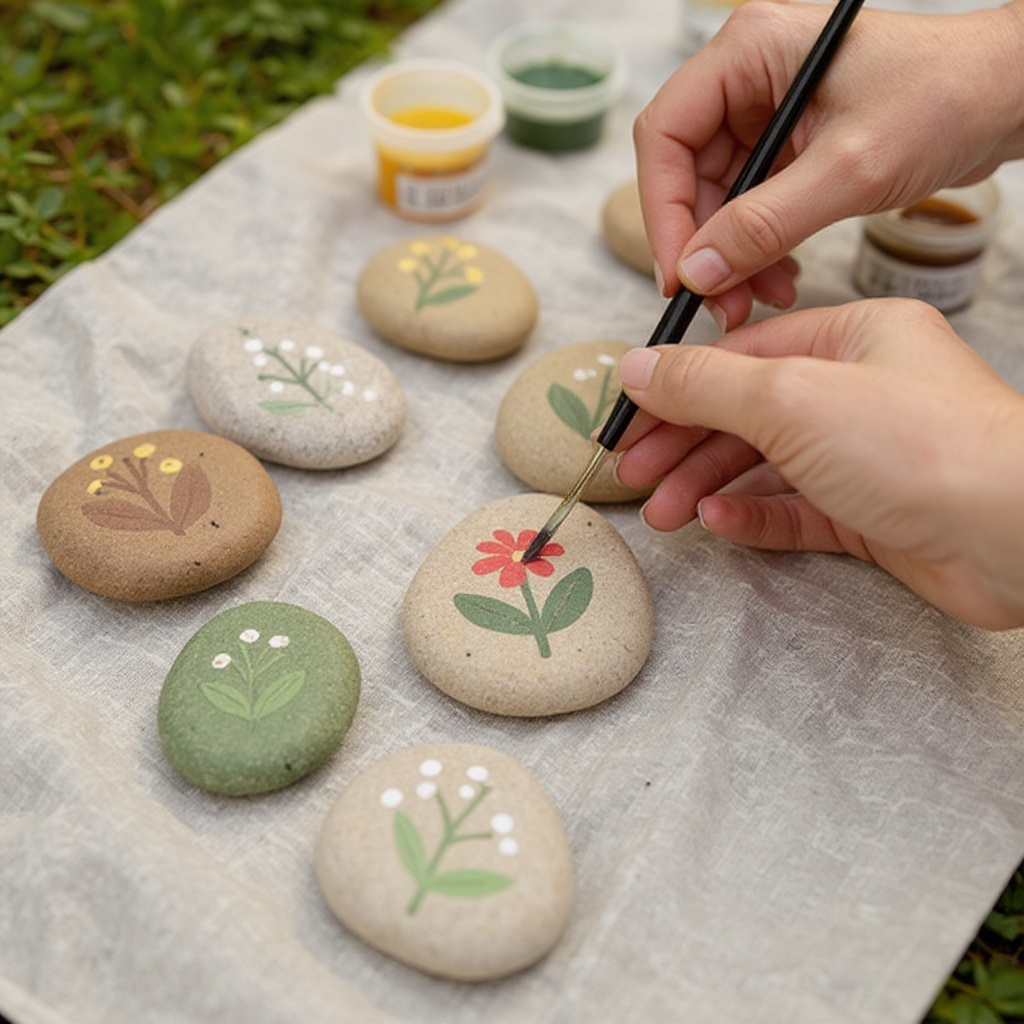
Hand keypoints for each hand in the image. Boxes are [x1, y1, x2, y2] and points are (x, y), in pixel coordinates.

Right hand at [613, 298, 1023, 629]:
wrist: (1014, 534)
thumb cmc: (920, 446)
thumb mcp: (791, 397)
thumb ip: (706, 383)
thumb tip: (637, 366)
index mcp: (852, 339)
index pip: (741, 356)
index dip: (676, 389)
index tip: (628, 420)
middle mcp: (859, 391)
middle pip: (747, 413)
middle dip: (685, 446)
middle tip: (634, 478)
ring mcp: (866, 455)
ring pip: (767, 466)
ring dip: (709, 487)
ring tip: (664, 514)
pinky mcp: (872, 512)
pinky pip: (797, 509)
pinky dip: (754, 515)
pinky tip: (719, 523)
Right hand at [634, 0, 1023, 327]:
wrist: (1006, 98)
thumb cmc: (946, 97)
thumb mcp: (849, 169)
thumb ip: (765, 224)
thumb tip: (696, 272)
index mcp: (750, 51)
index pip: (666, 133)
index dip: (664, 208)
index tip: (679, 272)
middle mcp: (748, 78)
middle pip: (686, 172)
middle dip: (701, 244)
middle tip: (718, 301)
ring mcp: (765, 113)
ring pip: (715, 199)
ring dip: (729, 256)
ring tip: (755, 298)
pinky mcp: (787, 146)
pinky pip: (748, 207)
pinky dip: (756, 248)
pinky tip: (777, 277)